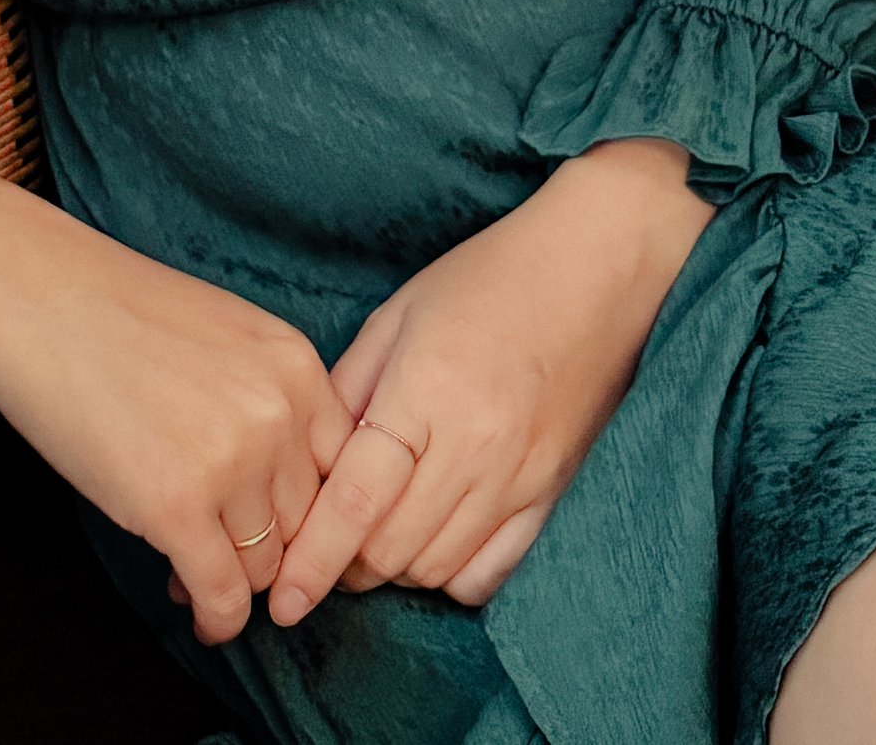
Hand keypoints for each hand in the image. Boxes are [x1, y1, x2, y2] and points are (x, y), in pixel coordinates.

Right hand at [0, 164, 355, 643]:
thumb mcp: (226, 336)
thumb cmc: (115, 311)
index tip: (286, 530)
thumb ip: (266, 400)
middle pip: (307, 523)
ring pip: (266, 565)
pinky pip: (223, 594)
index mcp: (296, 365)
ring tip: (201, 577)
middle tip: (233, 558)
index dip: (312, 509)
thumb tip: (274, 489)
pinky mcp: (177, 508)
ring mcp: (232, 463)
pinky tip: (199, 614)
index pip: (340, 469)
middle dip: (272, 550)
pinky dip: (216, 618)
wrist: (34, 298)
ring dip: (236, 581)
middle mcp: (279, 414)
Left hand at [270, 138, 711, 625]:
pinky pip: (490, 572)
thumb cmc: (485, 280)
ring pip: (436, 568)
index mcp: (424, 393)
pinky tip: (430, 546)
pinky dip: (450, 576)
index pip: (357, 502)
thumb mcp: (397, 315)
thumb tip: (309, 459)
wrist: (592, 273)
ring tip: (371, 540)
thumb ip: (349, 388)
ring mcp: (518, 478)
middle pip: (391, 548)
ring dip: (392, 570)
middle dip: (344, 563)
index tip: (282, 602)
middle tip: (323, 544)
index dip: (313, 559)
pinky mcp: (550, 495)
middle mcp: (474, 447)